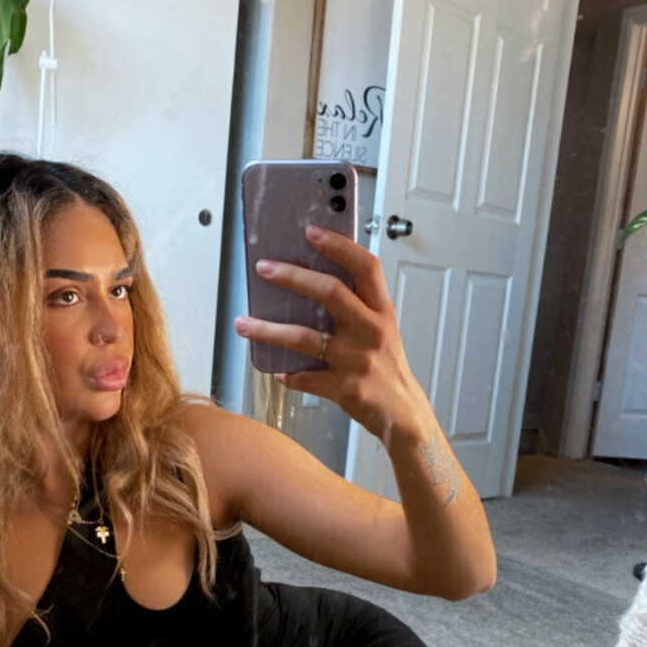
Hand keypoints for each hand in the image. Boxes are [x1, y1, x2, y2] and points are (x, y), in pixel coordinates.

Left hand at [234, 225, 429, 442]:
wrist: (404, 414)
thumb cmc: (388, 367)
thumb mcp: (382, 329)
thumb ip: (356, 306)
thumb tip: (311, 281)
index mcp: (381, 311)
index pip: (365, 266)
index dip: (339, 245)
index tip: (311, 231)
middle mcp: (371, 330)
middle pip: (330, 292)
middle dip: (292, 276)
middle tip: (264, 268)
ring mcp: (357, 360)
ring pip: (304, 337)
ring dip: (268, 330)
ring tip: (243, 323)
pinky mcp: (344, 388)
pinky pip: (305, 377)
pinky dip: (288, 374)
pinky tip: (277, 370)